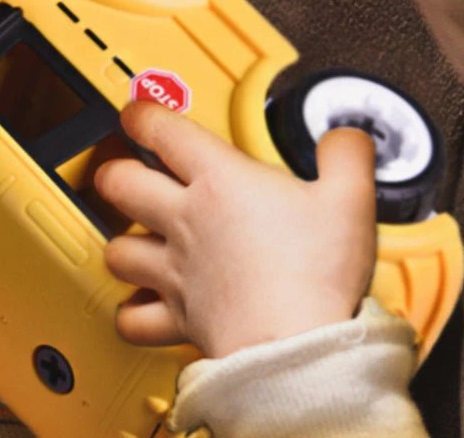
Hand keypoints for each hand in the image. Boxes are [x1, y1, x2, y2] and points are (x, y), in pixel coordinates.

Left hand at [94, 101, 376, 358]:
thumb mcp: (349, 200)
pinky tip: (138, 307)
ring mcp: (175, 271)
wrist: (297, 350)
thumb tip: (346, 137)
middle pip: (120, 182)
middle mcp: (186, 221)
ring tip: (131, 237)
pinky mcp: (177, 317)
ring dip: (121, 242)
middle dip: (115, 171)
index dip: (141, 114)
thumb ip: (347, 156)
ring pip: (117, 248)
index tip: (136, 113)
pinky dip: (131, 313)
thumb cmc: (316, 278)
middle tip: (122, 169)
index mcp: (220, 181)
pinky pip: (133, 318)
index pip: (162, 130)